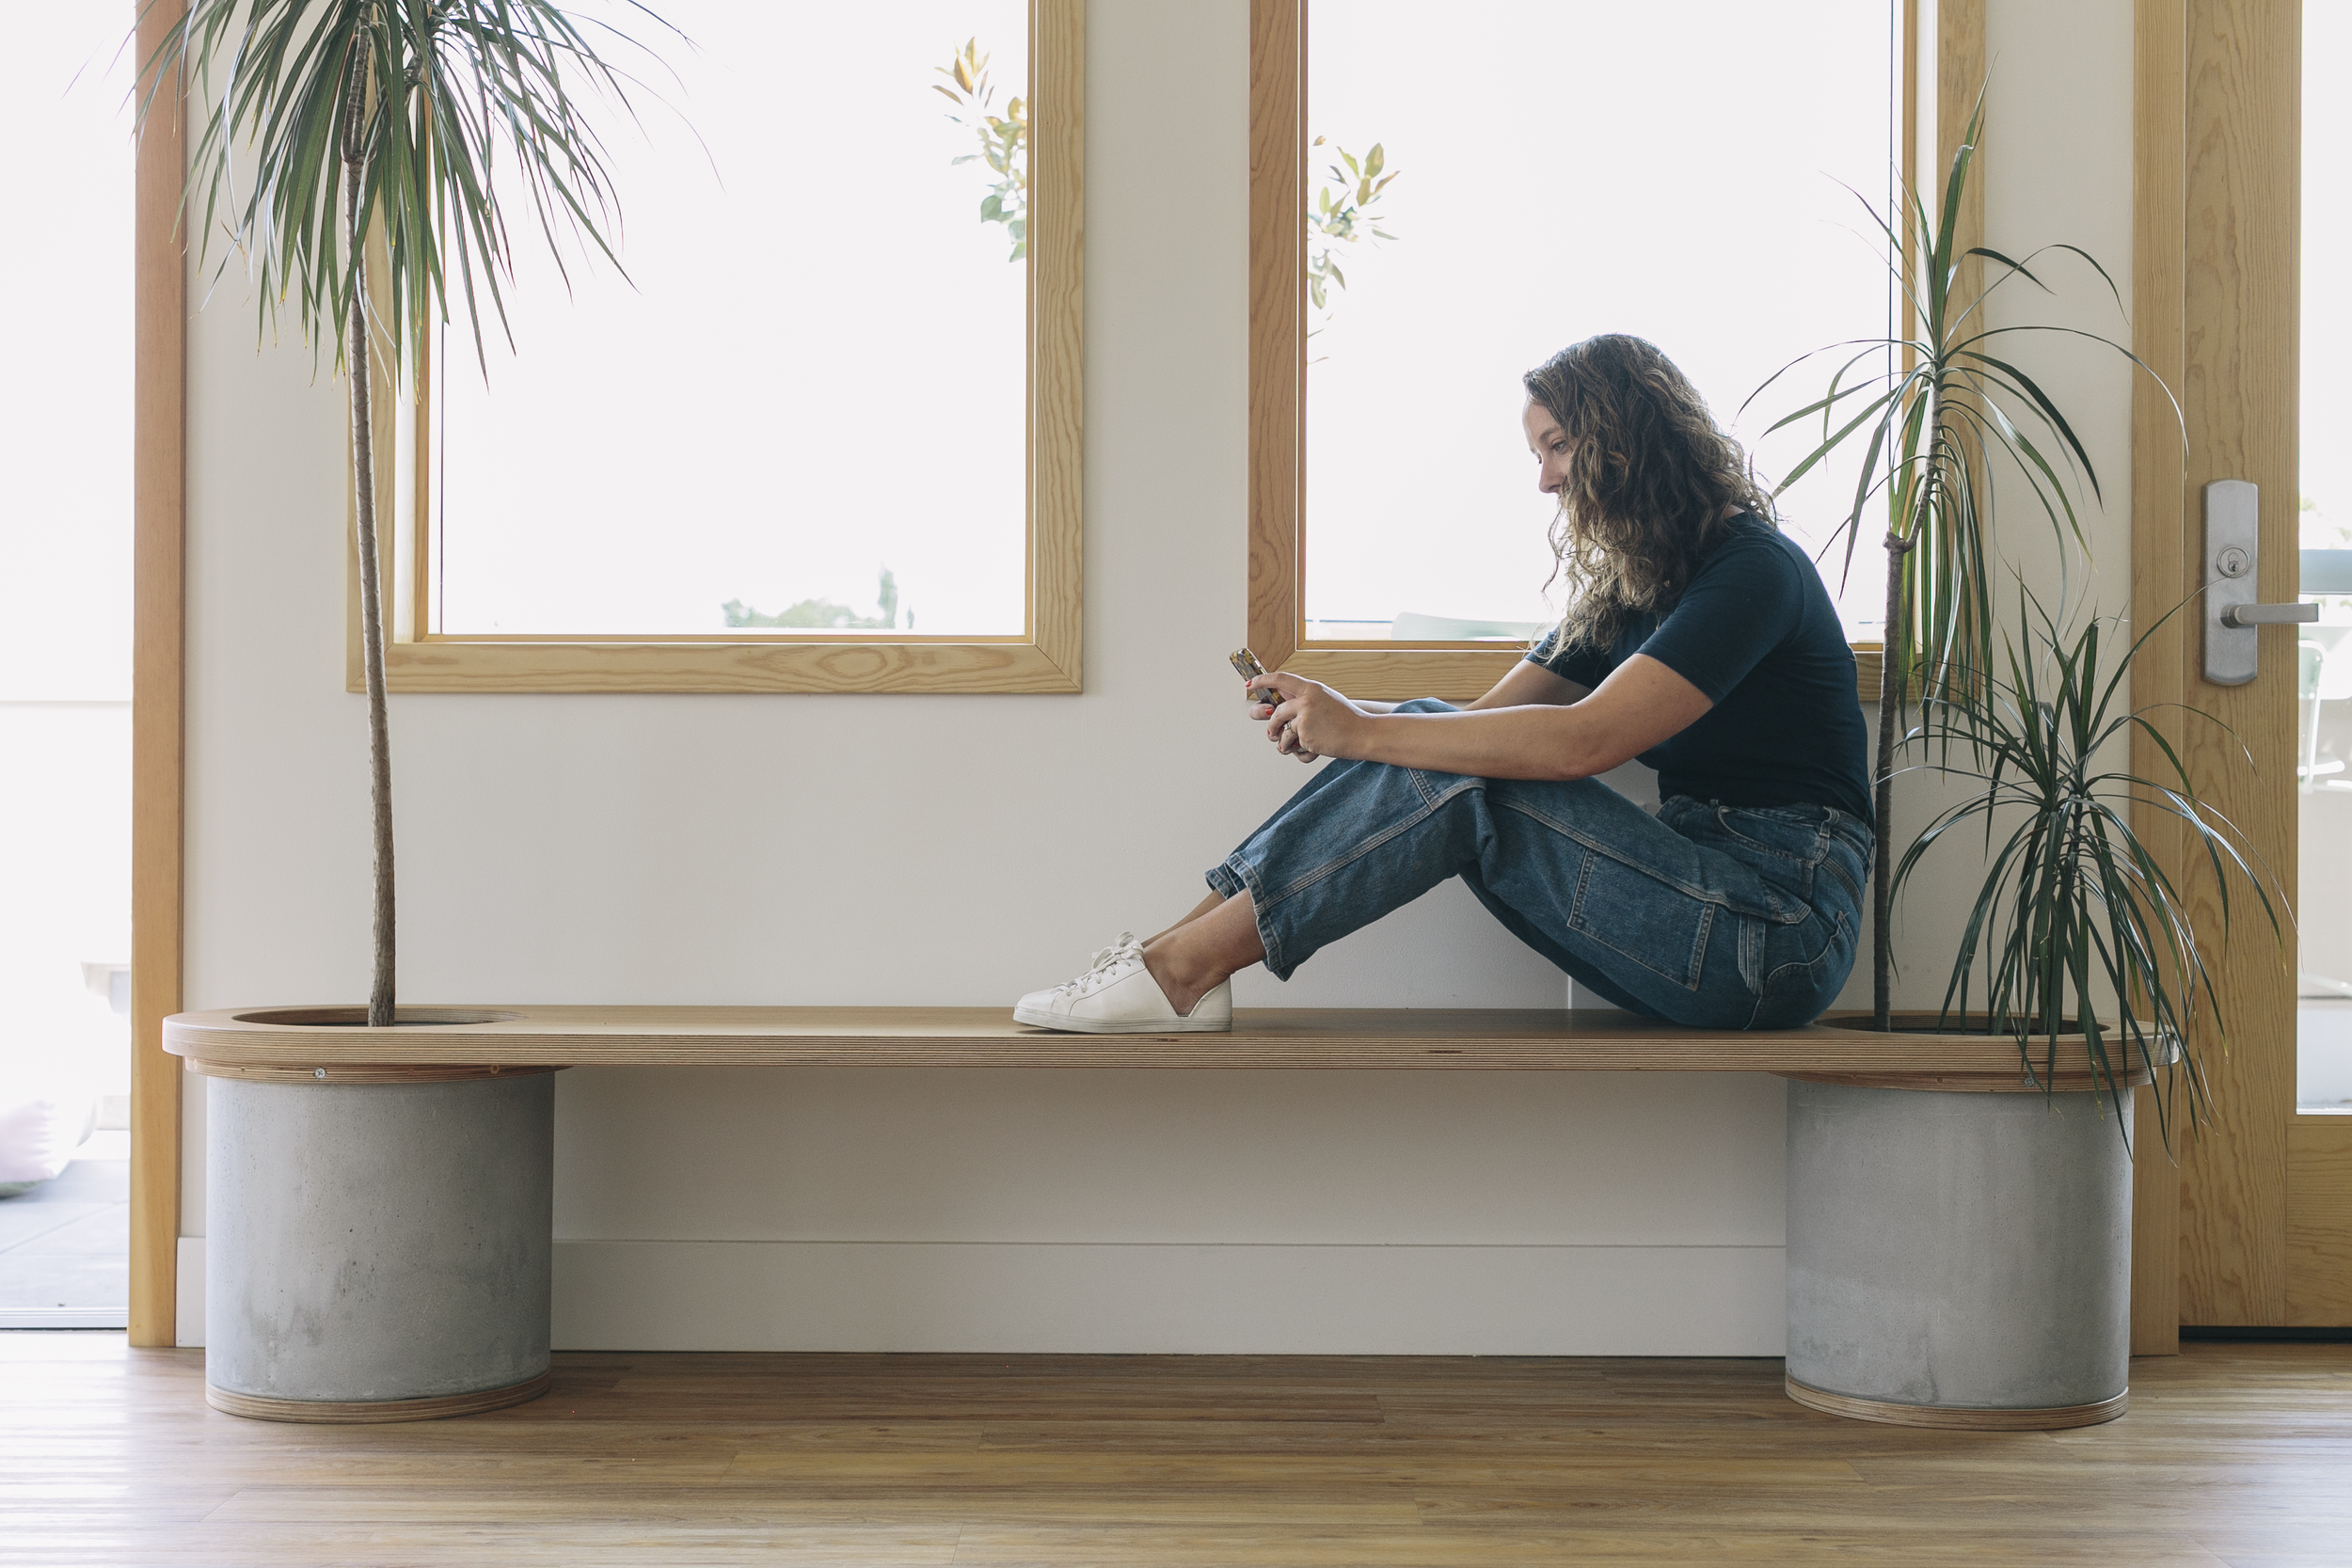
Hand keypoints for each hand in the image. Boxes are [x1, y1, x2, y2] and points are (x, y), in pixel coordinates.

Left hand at [1245, 671, 1364, 762]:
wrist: (1363, 733)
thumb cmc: (1345, 719)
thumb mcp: (1325, 700)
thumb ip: (1303, 701)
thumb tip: (1278, 710)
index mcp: (1311, 688)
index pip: (1280, 679)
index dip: (1262, 680)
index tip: (1250, 684)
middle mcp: (1305, 701)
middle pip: (1275, 712)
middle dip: (1272, 725)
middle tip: (1273, 732)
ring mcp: (1305, 718)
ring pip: (1282, 734)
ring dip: (1286, 744)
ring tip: (1299, 745)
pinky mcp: (1305, 736)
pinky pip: (1293, 748)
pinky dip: (1301, 753)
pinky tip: (1316, 748)